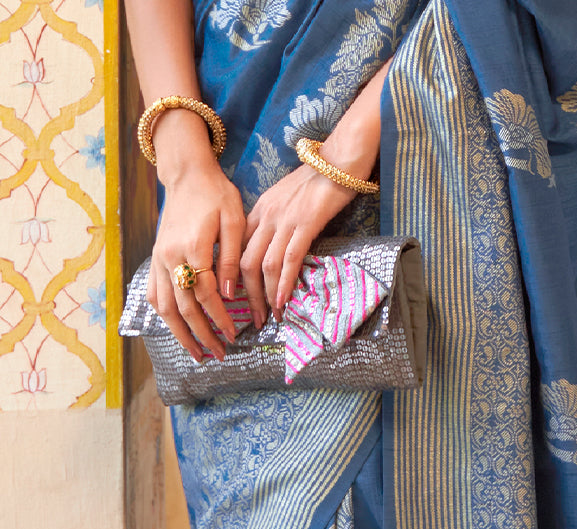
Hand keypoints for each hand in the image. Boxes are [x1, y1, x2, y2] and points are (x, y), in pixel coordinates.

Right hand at [148, 147, 245, 361]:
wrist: (187, 176)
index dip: (219, 318)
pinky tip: (177, 330)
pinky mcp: (155, 259)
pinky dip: (164, 316)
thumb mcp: (233, 220)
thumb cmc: (216, 195)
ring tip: (197, 353)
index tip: (234, 335)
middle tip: (219, 354)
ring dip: (180, 333)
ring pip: (164, 306)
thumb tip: (230, 293)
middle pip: (184, 307)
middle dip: (202, 335)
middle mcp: (170, 256)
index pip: (206, 294)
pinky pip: (154, 294)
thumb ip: (232, 258)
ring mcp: (159, 259)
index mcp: (192, 247)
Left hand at [241, 58, 387, 321]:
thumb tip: (275, 249)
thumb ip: (276, 222)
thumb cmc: (318, 179)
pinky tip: (283, 302)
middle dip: (247, 296)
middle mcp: (266, 216)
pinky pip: (289, 259)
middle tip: (252, 320)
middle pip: (245, 263)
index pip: (238, 250)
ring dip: (265, 297)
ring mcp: (285, 220)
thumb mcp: (286, 199)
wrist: (339, 158)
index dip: (235, 279)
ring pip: (264, 266)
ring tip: (269, 318)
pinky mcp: (305, 224)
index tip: (238, 301)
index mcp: (259, 211)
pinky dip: (284, 284)